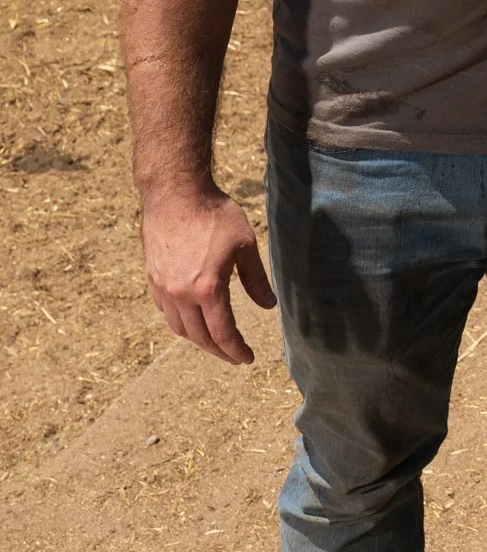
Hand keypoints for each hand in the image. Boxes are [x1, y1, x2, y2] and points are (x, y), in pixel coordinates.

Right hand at [140, 185, 276, 366]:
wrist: (175, 193)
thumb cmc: (214, 214)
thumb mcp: (245, 245)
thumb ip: (256, 279)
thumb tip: (268, 306)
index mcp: (207, 289)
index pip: (223, 334)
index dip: (236, 350)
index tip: (247, 358)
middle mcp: (181, 294)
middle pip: (200, 337)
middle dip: (219, 351)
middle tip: (234, 356)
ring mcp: (163, 288)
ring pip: (180, 328)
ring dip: (199, 339)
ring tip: (216, 341)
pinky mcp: (152, 278)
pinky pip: (166, 312)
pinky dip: (181, 322)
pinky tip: (193, 319)